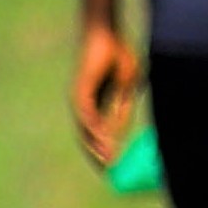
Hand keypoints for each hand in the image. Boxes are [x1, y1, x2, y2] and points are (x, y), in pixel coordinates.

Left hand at [70, 20, 141, 170]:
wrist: (107, 34)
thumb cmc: (119, 56)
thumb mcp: (127, 87)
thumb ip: (123, 107)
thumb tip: (122, 129)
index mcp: (98, 103)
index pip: (97, 132)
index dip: (105, 148)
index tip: (115, 166)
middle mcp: (85, 103)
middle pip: (87, 135)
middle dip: (97, 154)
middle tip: (108, 173)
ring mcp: (80, 97)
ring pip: (85, 128)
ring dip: (96, 146)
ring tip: (106, 162)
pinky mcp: (80, 89)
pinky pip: (86, 114)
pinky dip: (94, 128)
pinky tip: (103, 140)